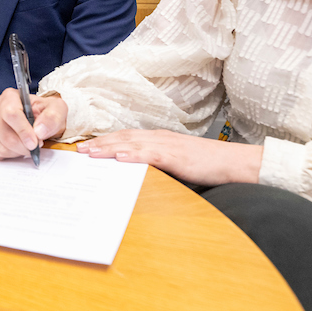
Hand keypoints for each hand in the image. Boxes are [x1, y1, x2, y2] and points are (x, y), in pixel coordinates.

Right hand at [0, 88, 68, 160]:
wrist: (39, 120)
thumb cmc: (46, 113)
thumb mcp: (57, 110)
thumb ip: (51, 118)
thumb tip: (39, 131)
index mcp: (10, 96)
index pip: (11, 114)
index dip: (23, 131)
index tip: (34, 143)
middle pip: (4, 133)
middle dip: (22, 145)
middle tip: (35, 146)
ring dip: (16, 151)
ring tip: (27, 146)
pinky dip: (8, 154)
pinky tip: (17, 148)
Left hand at [78, 129, 262, 184]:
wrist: (232, 162)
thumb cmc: (205, 164)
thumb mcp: (176, 163)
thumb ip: (157, 164)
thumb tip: (136, 172)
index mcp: (158, 140)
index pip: (126, 138)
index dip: (105, 141)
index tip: (86, 147)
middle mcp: (159, 138)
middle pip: (123, 138)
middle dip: (100, 143)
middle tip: (79, 150)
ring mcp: (167, 146)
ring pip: (132, 144)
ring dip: (109, 147)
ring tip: (91, 152)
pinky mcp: (176, 156)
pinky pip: (151, 154)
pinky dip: (134, 154)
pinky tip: (120, 156)